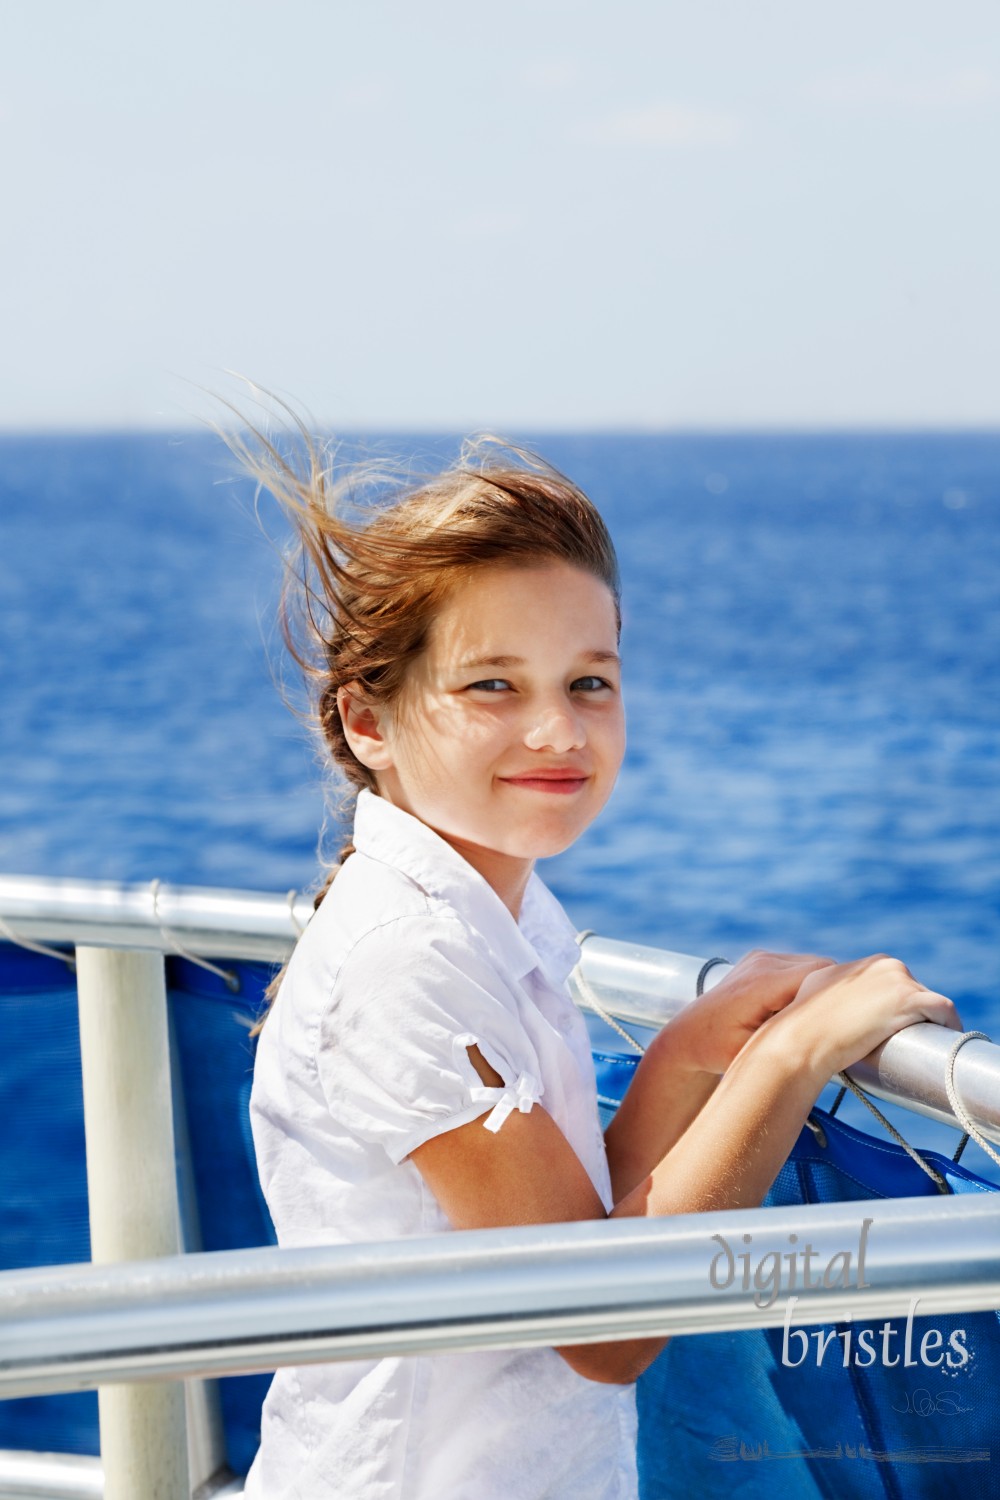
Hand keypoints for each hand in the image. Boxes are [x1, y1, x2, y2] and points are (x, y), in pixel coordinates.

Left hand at [666, 949, 835, 1074]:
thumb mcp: (756, 1053)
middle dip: (834, 993)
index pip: (821, 974)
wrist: (688, 1035)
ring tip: (821, 1019)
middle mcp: (763, 962)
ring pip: (814, 965)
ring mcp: (761, 957)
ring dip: (821, 988)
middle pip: (822, 967)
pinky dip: (808, 984)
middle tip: (845, 1023)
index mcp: (762, 984)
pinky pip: (800, 966)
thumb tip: (828, 1033)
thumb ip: (791, 1040)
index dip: (842, 994)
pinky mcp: (762, 959)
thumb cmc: (718, 1051)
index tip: (858, 1017)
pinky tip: (802, 1010)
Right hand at [774, 953, 961, 1076]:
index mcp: (866, 964)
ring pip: (929, 1001)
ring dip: (930, 1021)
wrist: (805, 1038)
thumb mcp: (814, 989)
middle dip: (914, 1013)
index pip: (896, 984)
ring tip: (924, 1044)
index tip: (896, 1029)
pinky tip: (943, 1038)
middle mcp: (884, 964)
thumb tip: (832, 996)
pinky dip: (949, 1024)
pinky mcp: (909, 999)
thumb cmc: (805, 1023)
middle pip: (914, 991)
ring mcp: (898, 979)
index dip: (899, 1008)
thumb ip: (829, 985)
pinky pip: (944, 1010)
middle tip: (908, 1040)